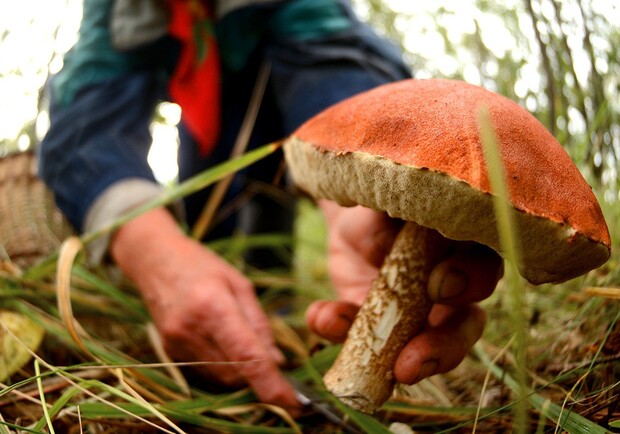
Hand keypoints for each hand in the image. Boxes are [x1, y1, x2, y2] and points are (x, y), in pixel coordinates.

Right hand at [110, 208, 298, 410]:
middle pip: (235, 373)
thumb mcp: (239, 284)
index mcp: (213, 306)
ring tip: (243, 341)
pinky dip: (222, 364)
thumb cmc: (202, 265)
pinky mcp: (169, 351)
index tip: (293, 401)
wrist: (154, 259)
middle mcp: (192, 329)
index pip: (246, 356)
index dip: (271, 384)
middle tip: (273, 361)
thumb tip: (277, 361)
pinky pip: (205, 370)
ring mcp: (176, 343)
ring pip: (221, 377)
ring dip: (240, 371)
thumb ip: (259, 324)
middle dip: (259, 375)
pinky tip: (222, 340)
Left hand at [307, 201, 502, 383]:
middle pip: (463, 328)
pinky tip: (320, 316)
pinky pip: (363, 341)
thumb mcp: (388, 200)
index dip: (469, 284)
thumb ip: (397, 220)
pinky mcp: (381, 329)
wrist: (355, 216)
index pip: (484, 271)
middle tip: (410, 364)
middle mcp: (452, 292)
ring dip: (393, 361)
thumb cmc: (385, 202)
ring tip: (366, 363)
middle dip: (441, 349)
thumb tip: (386, 250)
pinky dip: (337, 328)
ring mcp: (417, 316)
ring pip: (422, 349)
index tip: (439, 288)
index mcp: (466, 250)